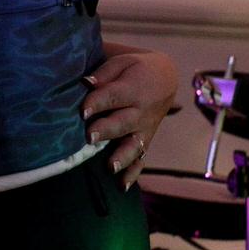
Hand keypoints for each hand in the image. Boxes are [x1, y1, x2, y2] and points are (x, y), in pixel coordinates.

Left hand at [82, 48, 178, 188]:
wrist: (166, 79)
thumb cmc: (135, 69)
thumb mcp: (122, 63)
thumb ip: (104, 74)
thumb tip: (85, 83)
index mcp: (134, 89)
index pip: (114, 96)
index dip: (98, 102)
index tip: (82, 111)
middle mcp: (141, 112)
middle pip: (123, 122)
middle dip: (106, 130)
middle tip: (89, 137)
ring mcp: (145, 129)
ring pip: (134, 145)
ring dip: (121, 156)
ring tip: (110, 167)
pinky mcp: (145, 141)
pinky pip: (141, 159)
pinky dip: (133, 174)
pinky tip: (121, 186)